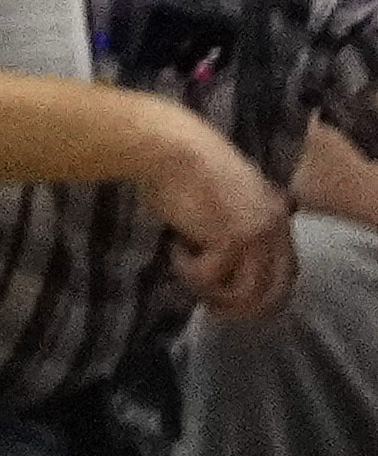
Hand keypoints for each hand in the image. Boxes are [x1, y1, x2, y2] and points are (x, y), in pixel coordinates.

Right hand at [147, 104, 297, 319]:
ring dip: (210, 290)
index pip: (285, 272)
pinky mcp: (231, 240)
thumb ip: (232, 224)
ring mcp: (256, 235)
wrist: (170, 145)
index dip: (263, 294)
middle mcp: (274, 228)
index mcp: (276, 215)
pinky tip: (174, 248)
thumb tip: (218, 257)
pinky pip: (209, 278)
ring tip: (184, 272)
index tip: (236, 301)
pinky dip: (187, 270)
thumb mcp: (221, 196)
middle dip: (243, 309)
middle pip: (273, 292)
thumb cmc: (183, 162)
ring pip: (244, 292)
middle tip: (212, 310)